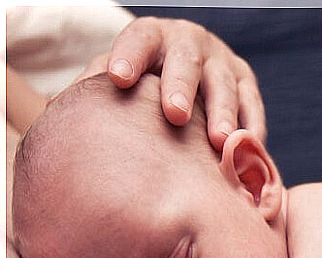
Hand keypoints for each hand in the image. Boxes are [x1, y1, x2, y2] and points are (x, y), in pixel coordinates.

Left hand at [88, 16, 266, 151]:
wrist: (189, 77)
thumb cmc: (144, 84)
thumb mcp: (122, 76)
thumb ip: (96, 87)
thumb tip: (59, 112)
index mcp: (153, 36)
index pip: (139, 38)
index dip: (129, 56)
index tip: (118, 79)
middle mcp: (190, 43)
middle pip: (186, 62)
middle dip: (181, 87)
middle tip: (175, 115)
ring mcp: (222, 62)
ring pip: (224, 85)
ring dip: (222, 113)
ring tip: (218, 142)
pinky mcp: (247, 83)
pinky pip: (252, 105)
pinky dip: (251, 127)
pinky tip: (247, 147)